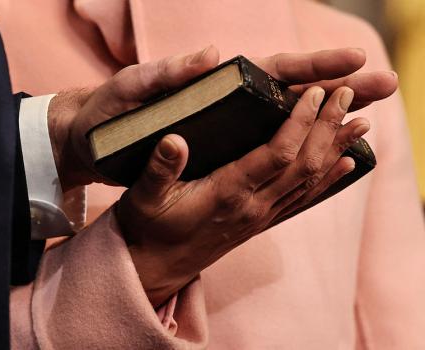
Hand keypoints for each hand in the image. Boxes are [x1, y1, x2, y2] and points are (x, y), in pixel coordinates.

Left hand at [48, 46, 396, 191]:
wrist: (89, 141)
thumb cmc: (107, 112)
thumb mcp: (131, 89)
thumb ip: (166, 73)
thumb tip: (212, 54)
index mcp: (212, 84)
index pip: (270, 70)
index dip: (311, 66)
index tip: (352, 63)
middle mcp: (225, 105)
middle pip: (291, 93)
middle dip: (338, 91)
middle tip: (385, 88)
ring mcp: (224, 129)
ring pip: (285, 124)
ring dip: (327, 122)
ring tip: (368, 124)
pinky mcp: (215, 152)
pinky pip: (262, 152)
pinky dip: (292, 152)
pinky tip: (317, 159)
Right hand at [117, 85, 370, 306]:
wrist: (156, 267)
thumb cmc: (148, 228)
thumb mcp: (143, 196)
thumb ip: (159, 169)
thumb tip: (173, 138)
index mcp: (225, 193)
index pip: (275, 155)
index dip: (299, 123)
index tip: (315, 93)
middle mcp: (251, 207)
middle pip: (303, 164)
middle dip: (328, 128)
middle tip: (348, 95)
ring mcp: (259, 217)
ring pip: (308, 182)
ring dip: (335, 151)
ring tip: (360, 124)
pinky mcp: (259, 223)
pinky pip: (302, 200)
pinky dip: (327, 181)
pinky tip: (344, 165)